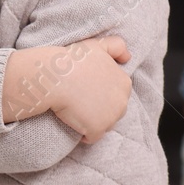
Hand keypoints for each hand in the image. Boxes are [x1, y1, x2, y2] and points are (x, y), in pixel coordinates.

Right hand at [4, 36, 132, 142]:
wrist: (55, 76)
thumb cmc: (73, 59)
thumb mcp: (98, 45)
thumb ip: (117, 47)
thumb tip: (128, 57)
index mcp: (125, 83)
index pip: (116, 95)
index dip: (100, 94)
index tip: (85, 90)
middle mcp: (123, 101)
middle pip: (112, 112)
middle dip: (99, 110)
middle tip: (79, 101)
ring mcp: (111, 117)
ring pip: (103, 125)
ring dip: (92, 122)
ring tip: (76, 111)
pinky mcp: (97, 129)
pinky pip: (92, 138)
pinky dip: (83, 135)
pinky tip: (73, 123)